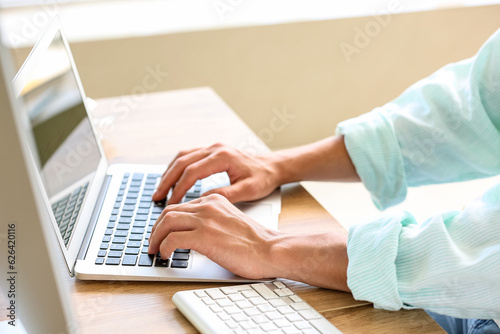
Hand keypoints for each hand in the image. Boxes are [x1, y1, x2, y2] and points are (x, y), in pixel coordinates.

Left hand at [148, 194, 349, 289]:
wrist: (270, 249)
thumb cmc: (255, 242)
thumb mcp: (229, 222)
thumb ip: (211, 221)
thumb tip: (190, 234)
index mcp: (214, 200)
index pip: (181, 206)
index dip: (166, 221)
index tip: (162, 233)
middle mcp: (208, 205)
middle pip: (169, 211)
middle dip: (156, 228)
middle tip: (153, 243)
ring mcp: (206, 219)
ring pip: (166, 222)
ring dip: (156, 237)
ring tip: (156, 250)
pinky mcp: (204, 236)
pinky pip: (172, 239)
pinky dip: (164, 247)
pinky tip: (167, 255)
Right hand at [152, 143, 279, 203]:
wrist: (273, 166)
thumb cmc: (263, 178)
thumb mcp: (249, 190)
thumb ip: (226, 195)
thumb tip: (203, 200)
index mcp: (223, 157)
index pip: (193, 172)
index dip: (179, 188)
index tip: (171, 202)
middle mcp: (215, 149)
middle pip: (182, 162)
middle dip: (167, 180)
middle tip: (157, 197)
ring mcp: (213, 147)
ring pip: (182, 157)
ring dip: (169, 172)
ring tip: (160, 190)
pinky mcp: (212, 151)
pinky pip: (188, 156)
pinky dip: (177, 168)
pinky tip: (172, 179)